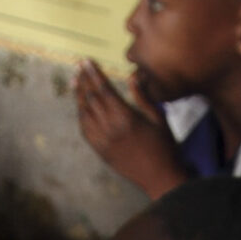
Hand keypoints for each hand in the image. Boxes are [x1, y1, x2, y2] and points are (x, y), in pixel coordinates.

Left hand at [74, 60, 186, 197]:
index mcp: (126, 117)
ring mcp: (103, 141)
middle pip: (91, 98)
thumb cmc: (165, 147)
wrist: (160, 178)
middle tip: (78, 67)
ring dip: (78, 96)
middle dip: (83, 80)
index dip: (93, 74)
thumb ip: (143, 97)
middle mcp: (110, 127)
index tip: (86, 61)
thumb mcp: (159, 119)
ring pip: (84, 113)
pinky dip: (80, 115)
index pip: (104, 89)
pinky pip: (85, 130)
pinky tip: (80, 107)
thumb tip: (132, 77)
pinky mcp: (101, 151)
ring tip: (76, 82)